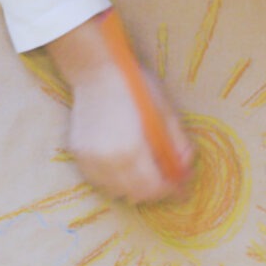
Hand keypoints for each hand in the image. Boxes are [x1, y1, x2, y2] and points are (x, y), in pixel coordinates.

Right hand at [50, 16, 191, 203]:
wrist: (96, 71)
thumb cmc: (136, 87)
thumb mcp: (166, 112)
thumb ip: (179, 143)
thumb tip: (186, 168)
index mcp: (132, 151)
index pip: (154, 187)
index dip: (171, 191)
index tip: (181, 189)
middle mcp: (108, 160)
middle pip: (136, 194)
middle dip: (155, 192)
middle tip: (168, 184)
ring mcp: (90, 159)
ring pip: (116, 191)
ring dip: (134, 189)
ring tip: (147, 177)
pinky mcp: (78, 154)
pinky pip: (99, 180)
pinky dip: (114, 182)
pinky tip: (125, 170)